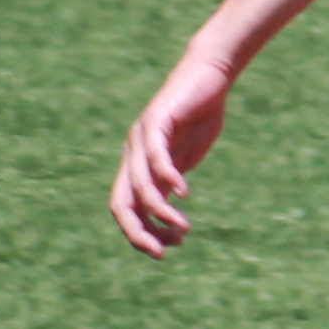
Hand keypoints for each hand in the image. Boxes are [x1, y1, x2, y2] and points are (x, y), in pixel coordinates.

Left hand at [111, 50, 240, 256]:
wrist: (207, 75)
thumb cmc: (198, 117)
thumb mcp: (184, 159)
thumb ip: (171, 183)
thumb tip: (166, 216)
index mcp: (137, 166)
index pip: (125, 208)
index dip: (139, 234)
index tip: (165, 251)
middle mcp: (132, 155)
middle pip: (122, 203)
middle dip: (138, 232)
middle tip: (161, 253)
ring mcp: (142, 138)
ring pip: (139, 185)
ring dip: (160, 212)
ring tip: (183, 229)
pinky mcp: (157, 122)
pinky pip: (157, 156)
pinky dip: (169, 177)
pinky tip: (185, 193)